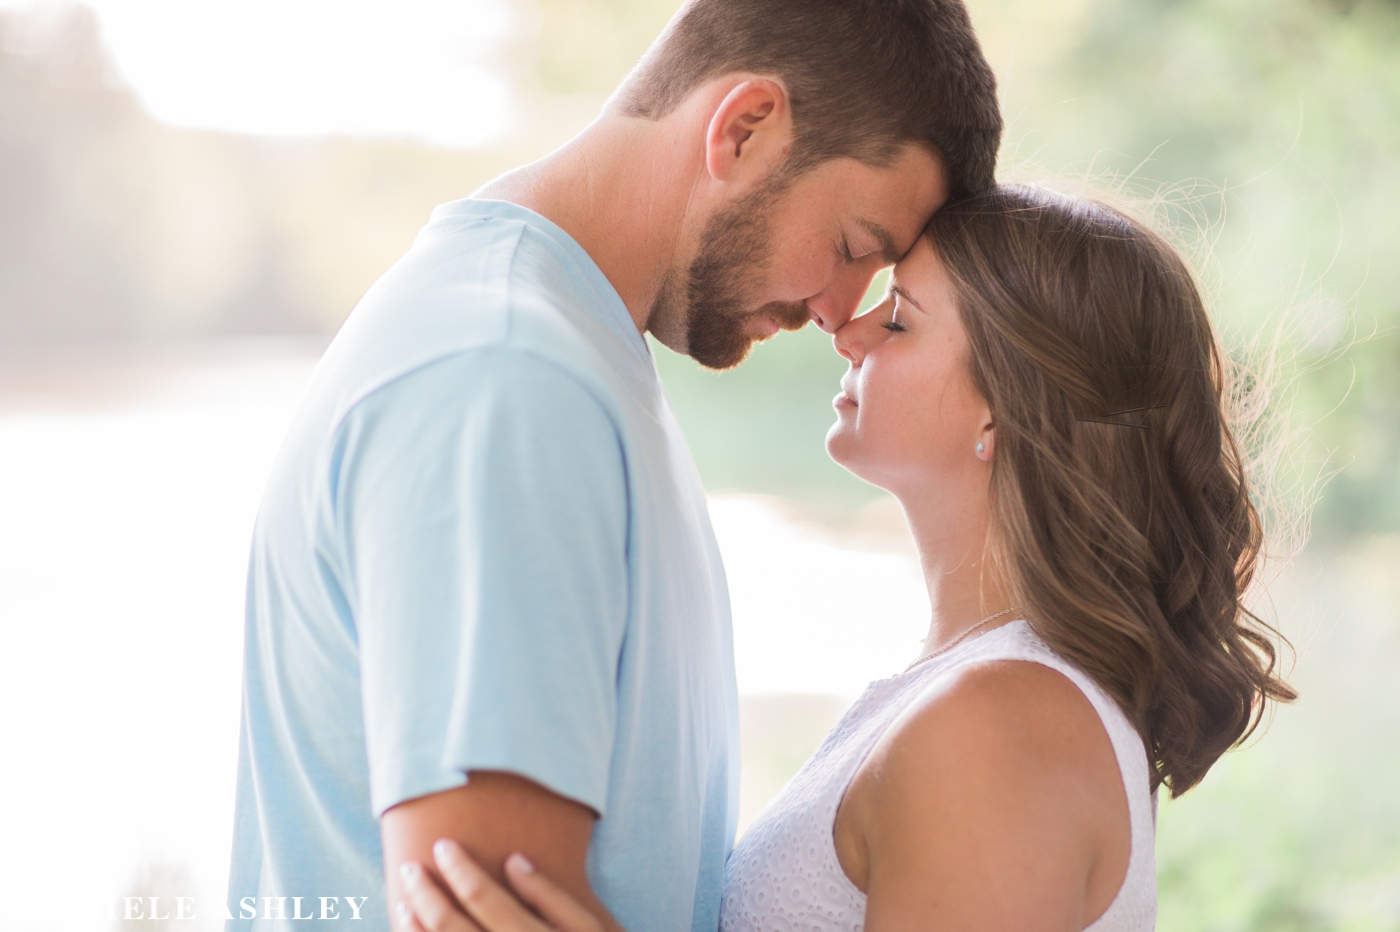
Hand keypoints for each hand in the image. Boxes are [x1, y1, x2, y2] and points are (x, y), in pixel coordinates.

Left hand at [397, 839, 605, 931]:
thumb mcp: (593, 930)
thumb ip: (554, 897)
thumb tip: (514, 861)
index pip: (481, 895)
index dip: (458, 867)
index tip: (442, 844)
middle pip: (448, 924)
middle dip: (424, 892)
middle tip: (409, 868)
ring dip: (413, 927)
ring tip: (403, 902)